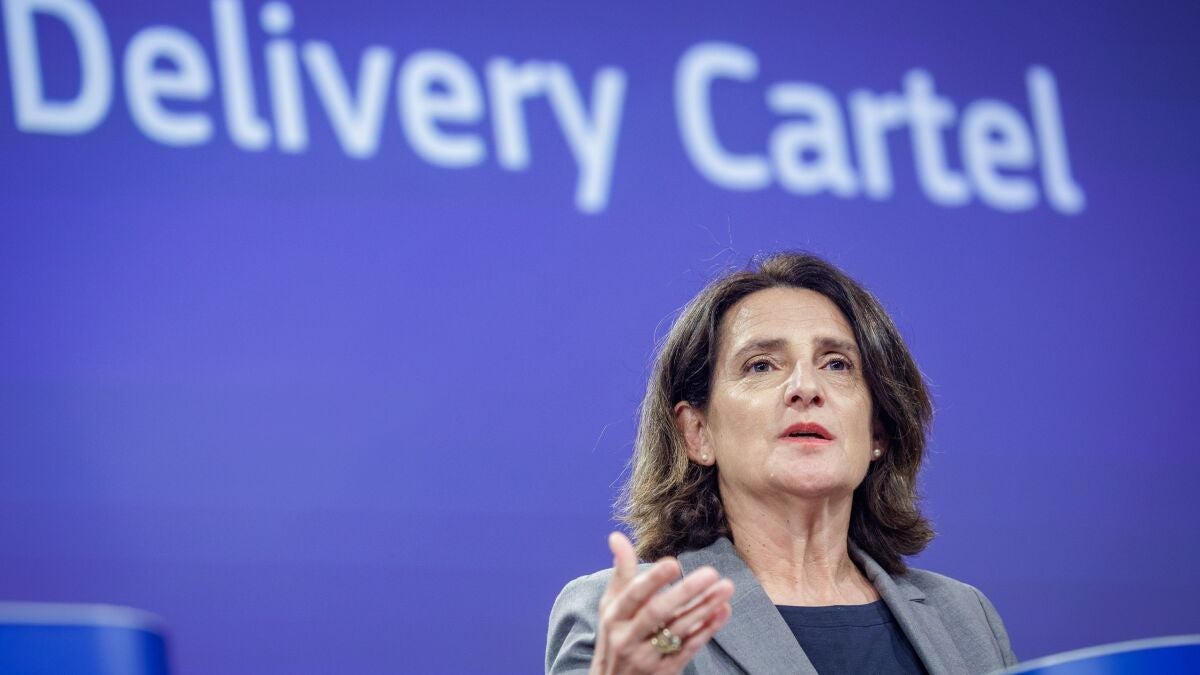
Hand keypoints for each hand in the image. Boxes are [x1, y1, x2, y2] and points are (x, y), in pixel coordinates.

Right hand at [589, 532, 733, 674]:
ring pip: (679, 630)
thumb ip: (621, 572)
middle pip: (658, 613)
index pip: (633, 596)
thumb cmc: (615, 636)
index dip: (652, 580)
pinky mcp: (665, 671)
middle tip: (711, 572)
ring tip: (726, 587)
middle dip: (686, 592)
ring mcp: (647, 657)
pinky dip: (707, 630)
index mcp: (614, 617)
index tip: (673, 563)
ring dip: (704, 608)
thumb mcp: (610, 606)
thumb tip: (616, 536)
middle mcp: (628, 638)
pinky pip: (690, 649)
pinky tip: (723, 611)